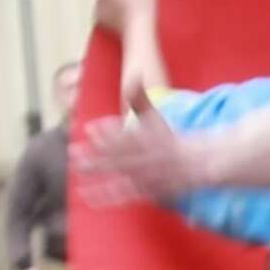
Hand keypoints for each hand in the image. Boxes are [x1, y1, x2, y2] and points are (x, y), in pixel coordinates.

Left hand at [74, 107, 193, 205]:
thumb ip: (140, 98)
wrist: (196, 165)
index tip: (89, 128)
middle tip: (73, 151)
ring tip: (77, 168)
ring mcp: (148, 175)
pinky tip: (86, 194)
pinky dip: (105, 195)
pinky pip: (124, 194)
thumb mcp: (155, 117)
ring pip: (121, 174)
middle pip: (121, 156)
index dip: (108, 132)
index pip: (128, 135)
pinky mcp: (146, 191)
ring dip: (98, 172)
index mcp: (151, 138)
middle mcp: (150, 158)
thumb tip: (133, 73)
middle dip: (96, 153)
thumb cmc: (168, 138)